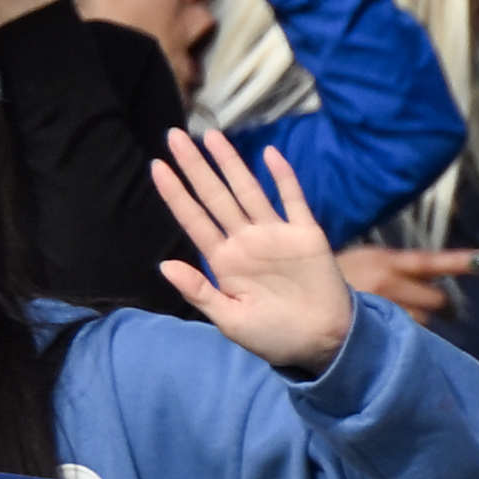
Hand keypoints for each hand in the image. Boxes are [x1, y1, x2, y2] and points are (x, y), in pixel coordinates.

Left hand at [150, 119, 352, 374]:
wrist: (321, 343)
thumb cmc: (273, 336)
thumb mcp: (230, 320)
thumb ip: (199, 292)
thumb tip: (164, 266)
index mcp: (223, 261)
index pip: (193, 219)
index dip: (175, 194)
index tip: (156, 166)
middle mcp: (245, 241)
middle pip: (215, 196)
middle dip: (194, 166)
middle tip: (173, 135)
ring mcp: (275, 234)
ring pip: (247, 190)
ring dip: (230, 163)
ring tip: (210, 135)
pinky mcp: (305, 234)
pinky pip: (293, 199)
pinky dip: (282, 177)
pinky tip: (269, 155)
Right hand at [340, 240, 478, 326]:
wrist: (298, 294)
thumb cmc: (335, 277)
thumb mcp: (366, 260)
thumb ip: (399, 268)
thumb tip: (435, 276)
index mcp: (386, 262)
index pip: (429, 261)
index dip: (458, 261)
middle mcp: (388, 285)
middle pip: (434, 299)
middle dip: (441, 306)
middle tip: (445, 311)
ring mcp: (382, 310)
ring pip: (422, 322)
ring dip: (421, 322)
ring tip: (409, 323)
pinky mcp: (373, 331)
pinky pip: (405, 337)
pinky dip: (406, 338)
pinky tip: (398, 338)